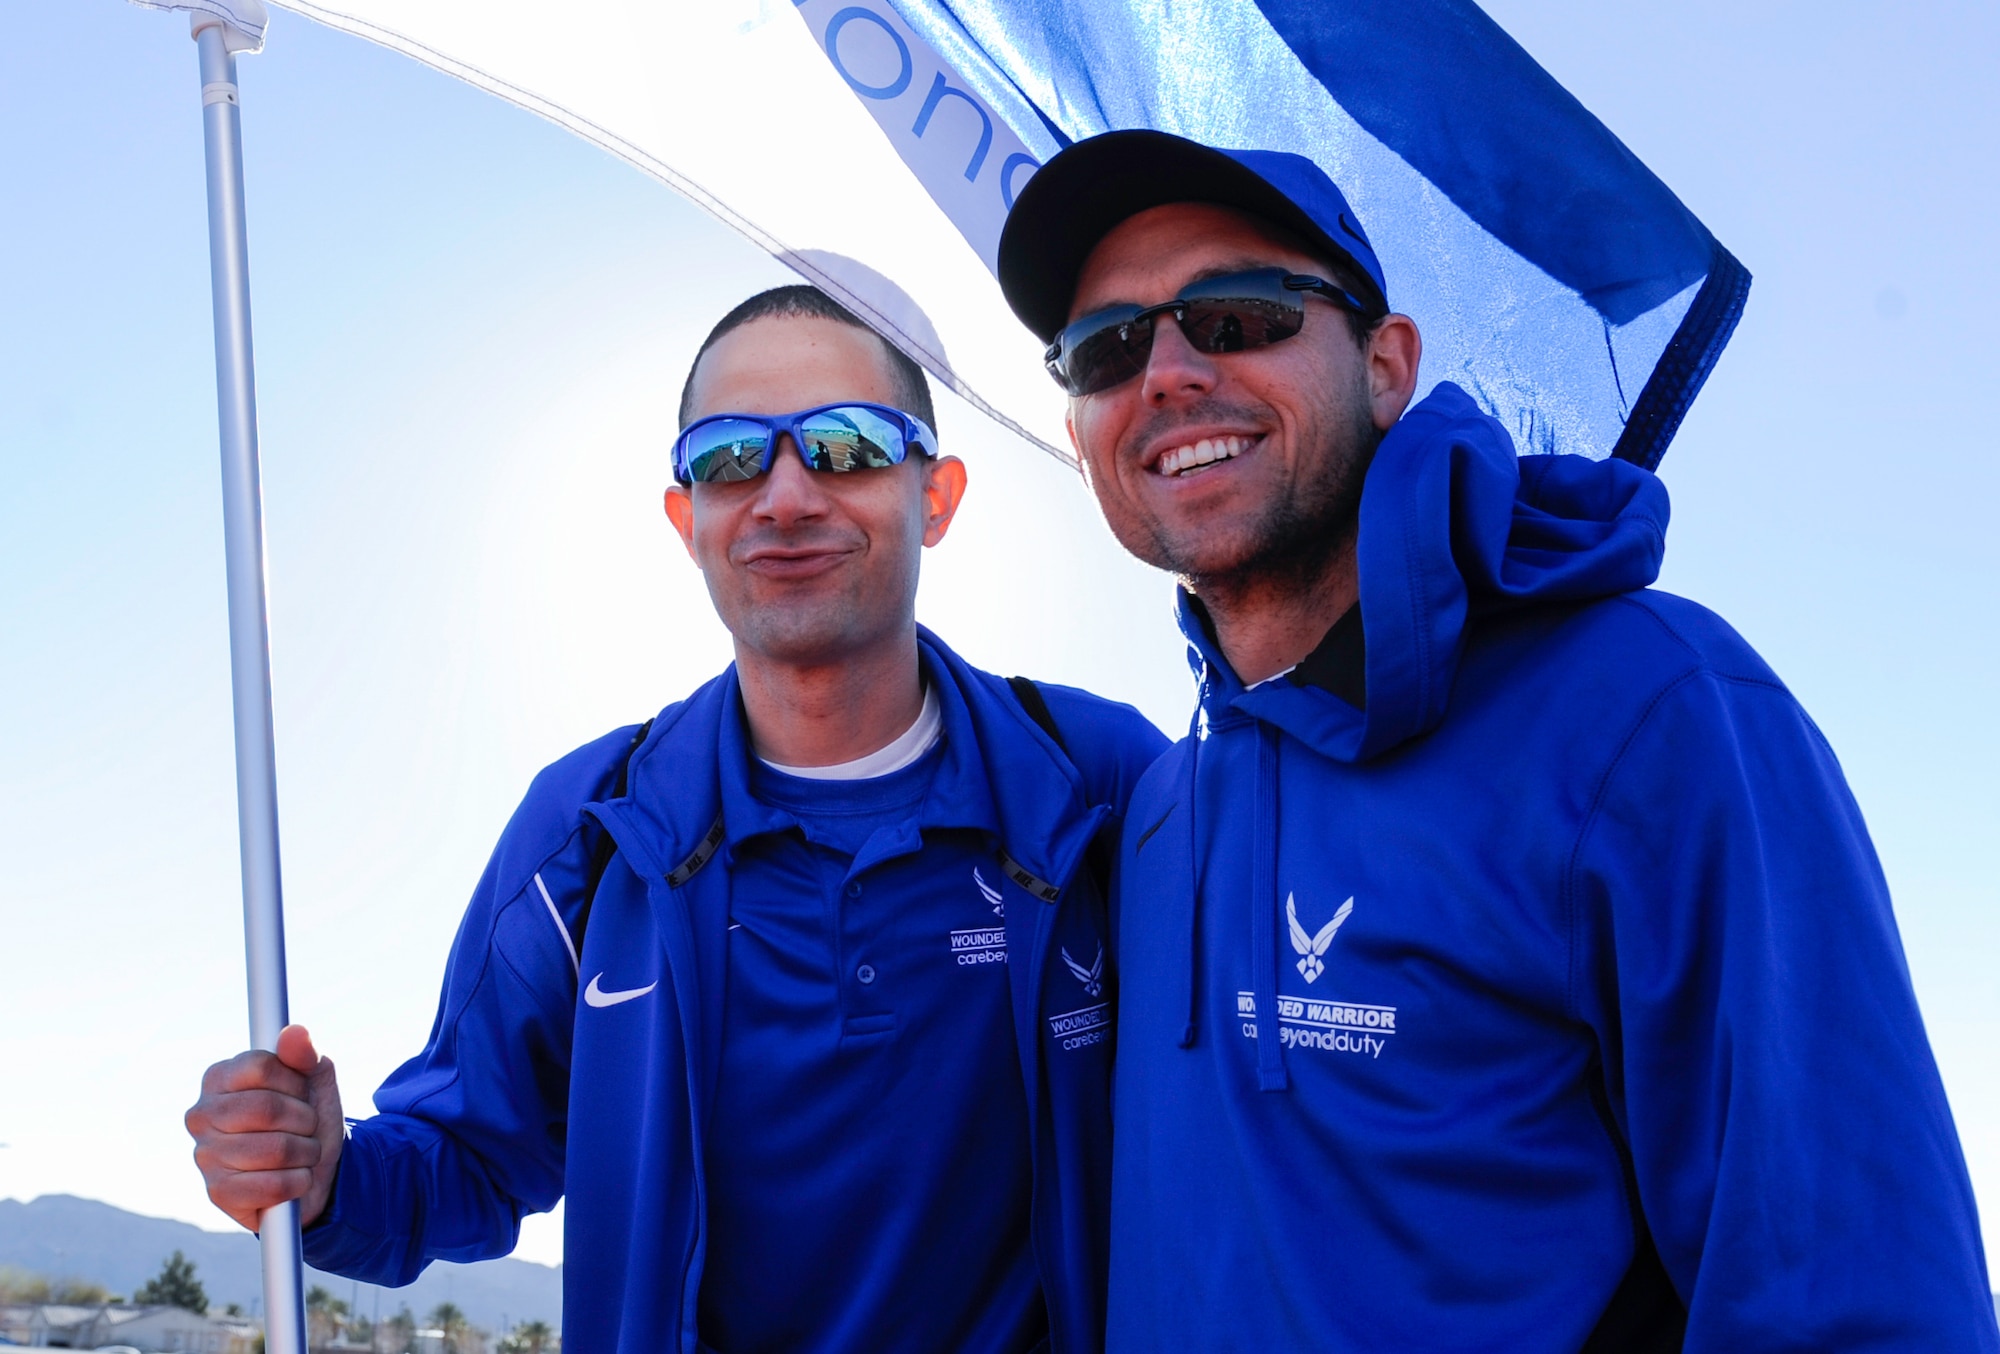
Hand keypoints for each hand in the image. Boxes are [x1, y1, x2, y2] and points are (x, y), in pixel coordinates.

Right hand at [186, 1023, 343, 1231]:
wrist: (317, 1170)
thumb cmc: (308, 1117)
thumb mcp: (315, 1080)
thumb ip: (305, 1055)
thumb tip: (295, 1033)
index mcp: (219, 1078)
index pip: (261, 1066)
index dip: (295, 1081)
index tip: (302, 1092)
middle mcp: (202, 1115)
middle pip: (267, 1108)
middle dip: (305, 1119)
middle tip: (308, 1126)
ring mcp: (205, 1156)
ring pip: (275, 1149)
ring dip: (307, 1152)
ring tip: (303, 1152)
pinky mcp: (218, 1194)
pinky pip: (273, 1186)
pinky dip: (298, 1182)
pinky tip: (294, 1178)